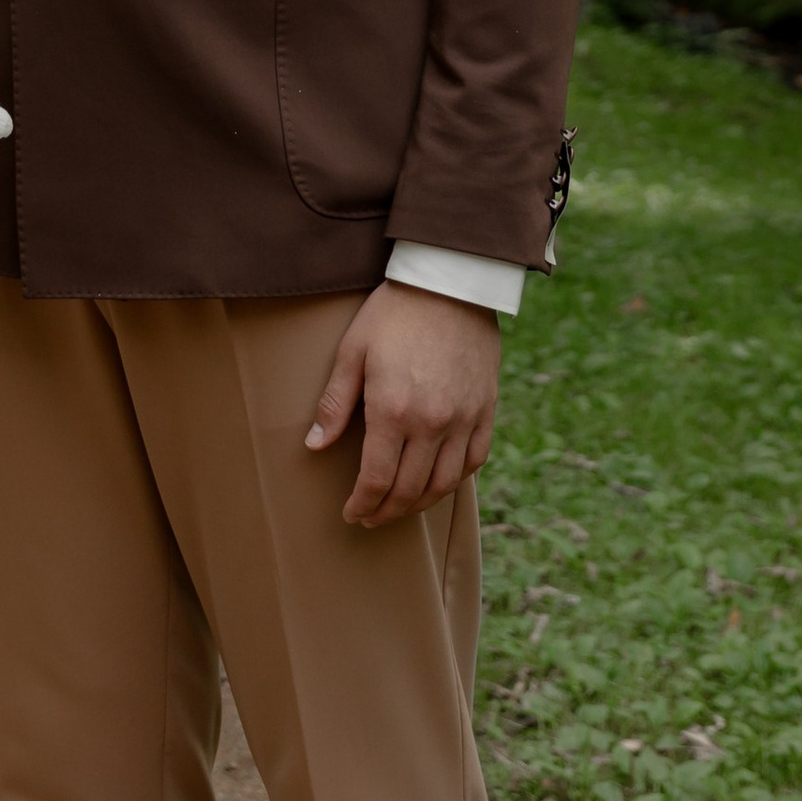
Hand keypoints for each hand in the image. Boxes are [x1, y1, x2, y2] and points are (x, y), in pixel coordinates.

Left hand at [308, 282, 500, 527]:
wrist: (450, 283)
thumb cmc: (393, 313)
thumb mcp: (351, 352)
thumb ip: (335, 404)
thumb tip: (315, 446)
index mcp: (394, 410)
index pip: (378, 479)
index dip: (362, 503)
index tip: (351, 513)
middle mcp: (433, 422)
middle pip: (411, 489)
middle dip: (387, 511)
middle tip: (370, 517)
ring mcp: (464, 418)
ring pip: (444, 483)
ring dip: (420, 504)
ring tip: (400, 507)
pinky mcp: (486, 409)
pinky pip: (474, 459)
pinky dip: (455, 479)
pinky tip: (438, 482)